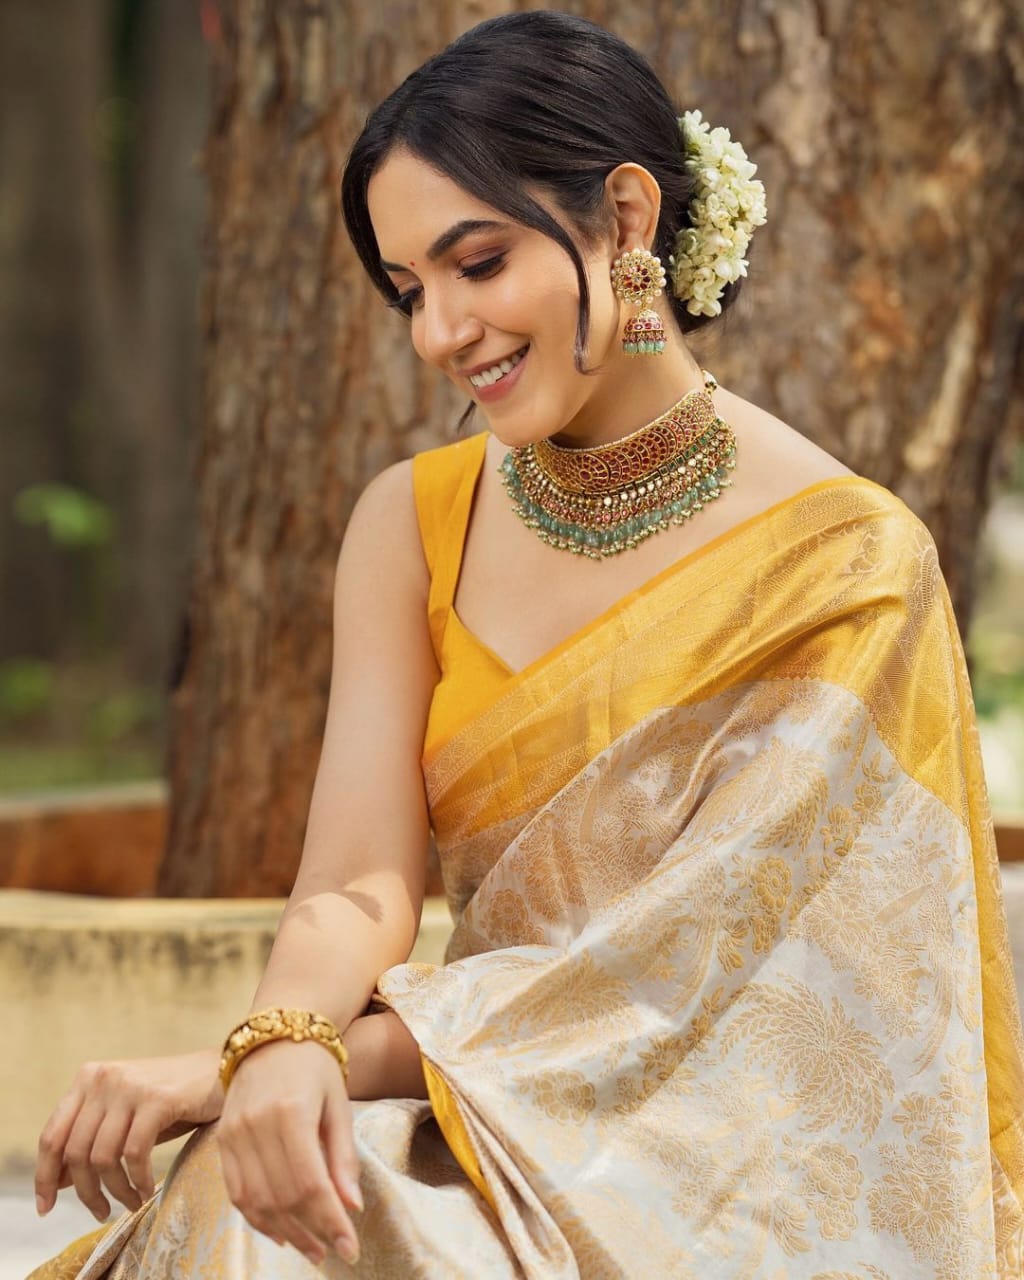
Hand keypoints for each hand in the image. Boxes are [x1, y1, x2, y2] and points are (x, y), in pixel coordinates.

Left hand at [35, 1048, 222, 1222]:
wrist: (223, 1070)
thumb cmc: (173, 1097)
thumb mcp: (125, 1115)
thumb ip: (91, 1140)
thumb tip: (57, 1182)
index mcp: (89, 1077)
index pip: (52, 1135)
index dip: (45, 1176)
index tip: (46, 1206)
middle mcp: (103, 1078)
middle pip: (76, 1152)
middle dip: (86, 1192)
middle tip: (102, 1211)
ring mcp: (130, 1087)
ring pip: (103, 1157)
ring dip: (115, 1191)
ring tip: (130, 1202)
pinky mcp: (157, 1099)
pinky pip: (134, 1154)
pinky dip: (138, 1180)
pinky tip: (148, 1188)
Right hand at [215, 1039, 362, 1266]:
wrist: (274, 1034)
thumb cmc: (315, 1067)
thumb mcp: (338, 1104)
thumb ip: (342, 1156)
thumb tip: (351, 1207)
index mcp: (291, 1111)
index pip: (310, 1183)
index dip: (330, 1222)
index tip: (350, 1248)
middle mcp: (256, 1124)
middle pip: (281, 1197)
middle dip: (310, 1232)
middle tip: (332, 1253)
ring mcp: (233, 1132)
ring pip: (255, 1200)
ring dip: (283, 1232)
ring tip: (310, 1249)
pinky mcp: (222, 1138)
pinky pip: (235, 1191)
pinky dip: (256, 1217)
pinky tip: (278, 1231)